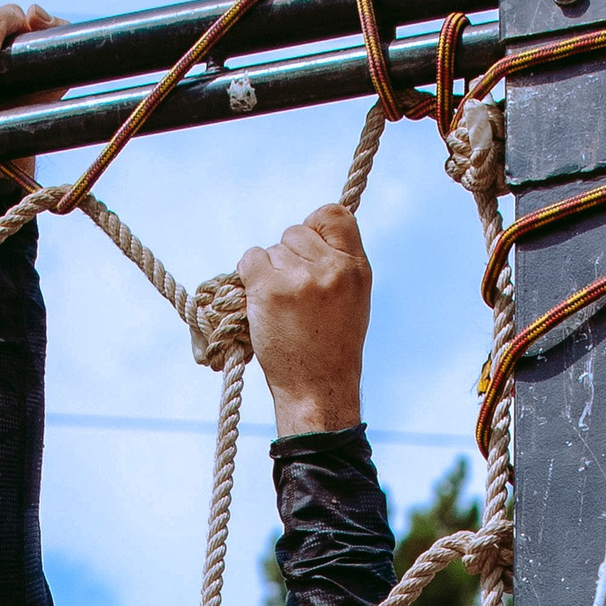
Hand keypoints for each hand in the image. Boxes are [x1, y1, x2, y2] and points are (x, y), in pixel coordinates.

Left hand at [239, 204, 369, 436]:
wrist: (318, 391)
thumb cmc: (331, 349)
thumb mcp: (352, 299)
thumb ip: (336, 263)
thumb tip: (309, 232)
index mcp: (356, 268)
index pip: (333, 214)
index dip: (314, 226)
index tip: (308, 250)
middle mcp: (331, 269)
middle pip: (295, 232)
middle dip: (289, 257)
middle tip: (295, 296)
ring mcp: (299, 279)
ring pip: (273, 249)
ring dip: (270, 273)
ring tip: (283, 308)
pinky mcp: (270, 290)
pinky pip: (250, 259)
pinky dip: (249, 277)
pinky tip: (261, 301)